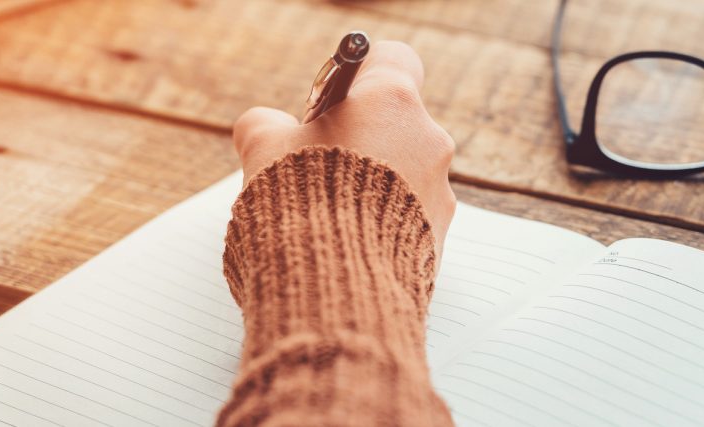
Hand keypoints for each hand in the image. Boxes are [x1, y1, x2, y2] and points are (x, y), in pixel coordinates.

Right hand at [231, 41, 456, 250]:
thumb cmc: (298, 209)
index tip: (332, 99)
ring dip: (370, 187)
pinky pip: (407, 219)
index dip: (360, 75)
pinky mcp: (439, 239)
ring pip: (403, 174)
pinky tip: (345, 245)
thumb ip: (266, 126)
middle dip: (359, 140)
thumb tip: (268, 126)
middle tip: (315, 168)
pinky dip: (380, 226)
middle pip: (394, 123)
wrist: (335, 290)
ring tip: (326, 217)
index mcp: (391, 102)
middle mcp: (429, 140)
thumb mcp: (263, 151)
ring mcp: (440, 192)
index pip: (393, 59)